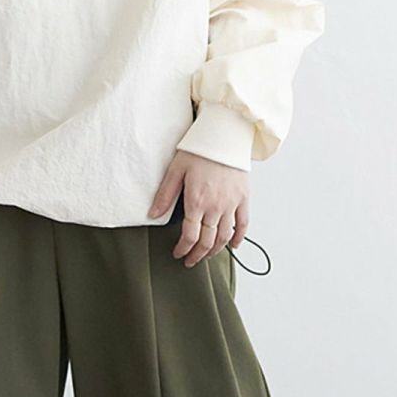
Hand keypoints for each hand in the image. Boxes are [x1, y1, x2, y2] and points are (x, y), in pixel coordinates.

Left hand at [149, 151, 249, 267]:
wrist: (224, 135)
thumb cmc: (198, 150)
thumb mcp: (175, 170)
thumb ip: (165, 195)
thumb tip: (152, 215)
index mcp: (197, 201)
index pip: (190, 236)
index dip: (183, 249)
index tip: (178, 254)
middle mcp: (216, 207)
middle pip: (207, 241)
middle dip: (198, 255)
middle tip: (190, 261)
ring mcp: (232, 204)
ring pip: (224, 236)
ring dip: (215, 250)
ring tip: (206, 255)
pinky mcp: (244, 198)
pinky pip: (243, 224)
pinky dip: (239, 238)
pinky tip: (233, 246)